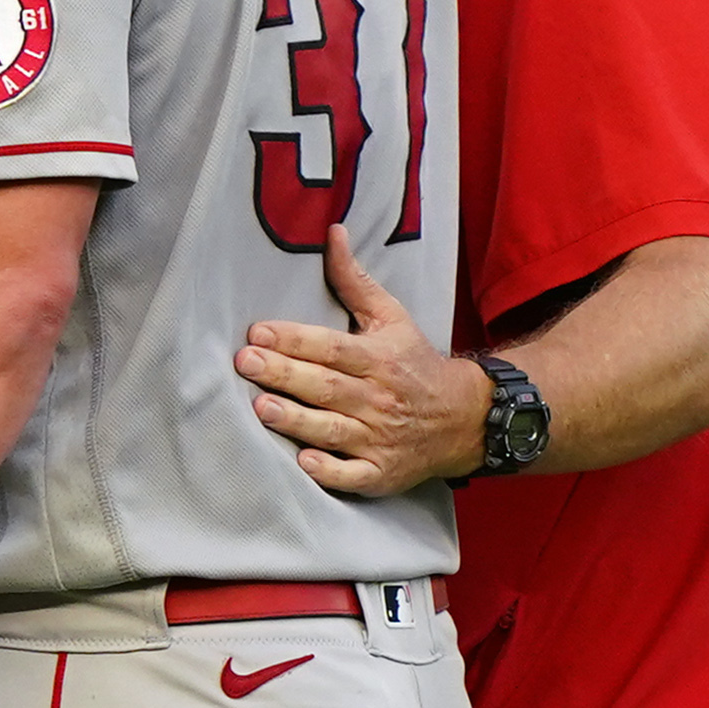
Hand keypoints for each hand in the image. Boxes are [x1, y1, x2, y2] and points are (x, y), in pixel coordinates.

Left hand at [234, 225, 489, 495]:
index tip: (258, 331)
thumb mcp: (392, 317)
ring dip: (297, 419)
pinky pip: (354, 475)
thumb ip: (354, 281)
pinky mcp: (381, 473)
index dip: (295, 339)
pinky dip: (330, 470)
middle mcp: (378, 398)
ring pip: (333, 429)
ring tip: (260, 407)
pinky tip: (304, 461)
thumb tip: (332, 232)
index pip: (332, 346)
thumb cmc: (415, 363)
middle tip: (245, 362)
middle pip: (326, 385)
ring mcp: (380, 438)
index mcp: (378, 358)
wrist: (463, 418)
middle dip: (284, 374)